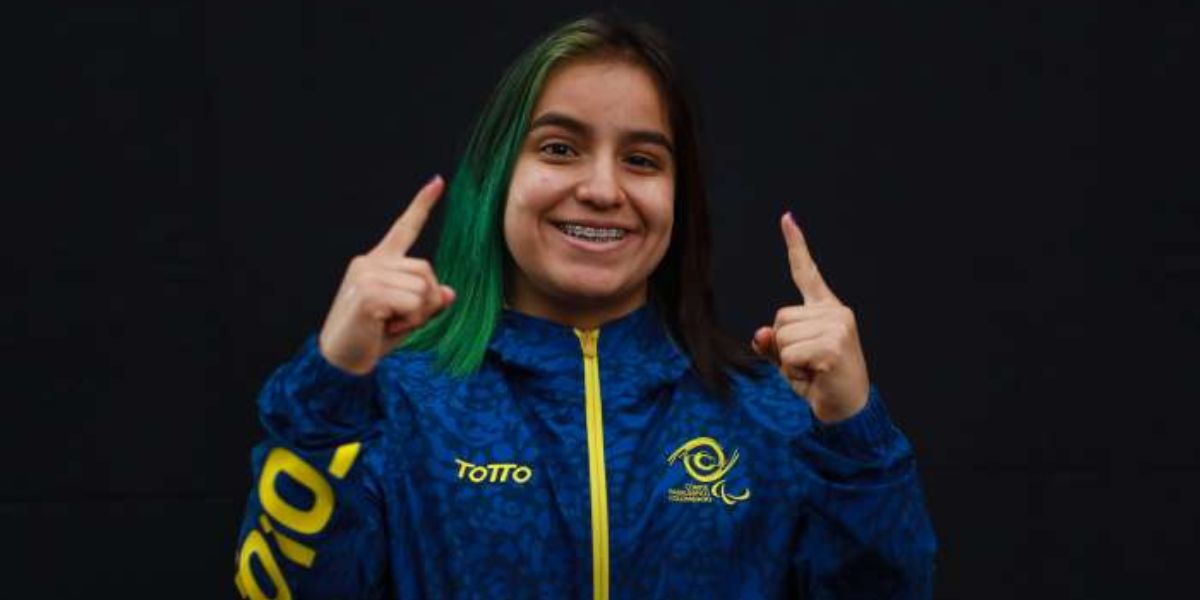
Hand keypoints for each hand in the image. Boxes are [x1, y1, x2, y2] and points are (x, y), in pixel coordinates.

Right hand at [317, 175, 454, 374]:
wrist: (341, 360)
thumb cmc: (372, 337)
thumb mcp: (406, 316)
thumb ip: (426, 300)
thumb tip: (449, 292)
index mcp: (377, 262)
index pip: (403, 228)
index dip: (422, 205)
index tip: (438, 182)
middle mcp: (370, 262)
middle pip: (426, 270)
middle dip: (426, 300)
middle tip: (402, 320)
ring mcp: (367, 275)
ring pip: (423, 288)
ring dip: (417, 314)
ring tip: (392, 324)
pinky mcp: (368, 293)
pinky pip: (412, 303)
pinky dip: (408, 322)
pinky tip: (386, 327)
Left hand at [751, 213, 869, 422]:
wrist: (848, 410)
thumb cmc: (820, 382)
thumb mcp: (791, 360)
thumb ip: (773, 344)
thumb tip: (761, 333)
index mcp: (827, 310)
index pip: (807, 273)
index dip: (796, 245)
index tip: (787, 218)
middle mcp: (836, 312)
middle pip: (779, 318)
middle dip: (782, 346)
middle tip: (806, 363)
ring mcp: (837, 327)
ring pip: (782, 337)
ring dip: (788, 362)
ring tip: (812, 371)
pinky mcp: (833, 346)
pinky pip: (789, 356)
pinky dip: (794, 373)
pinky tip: (815, 378)